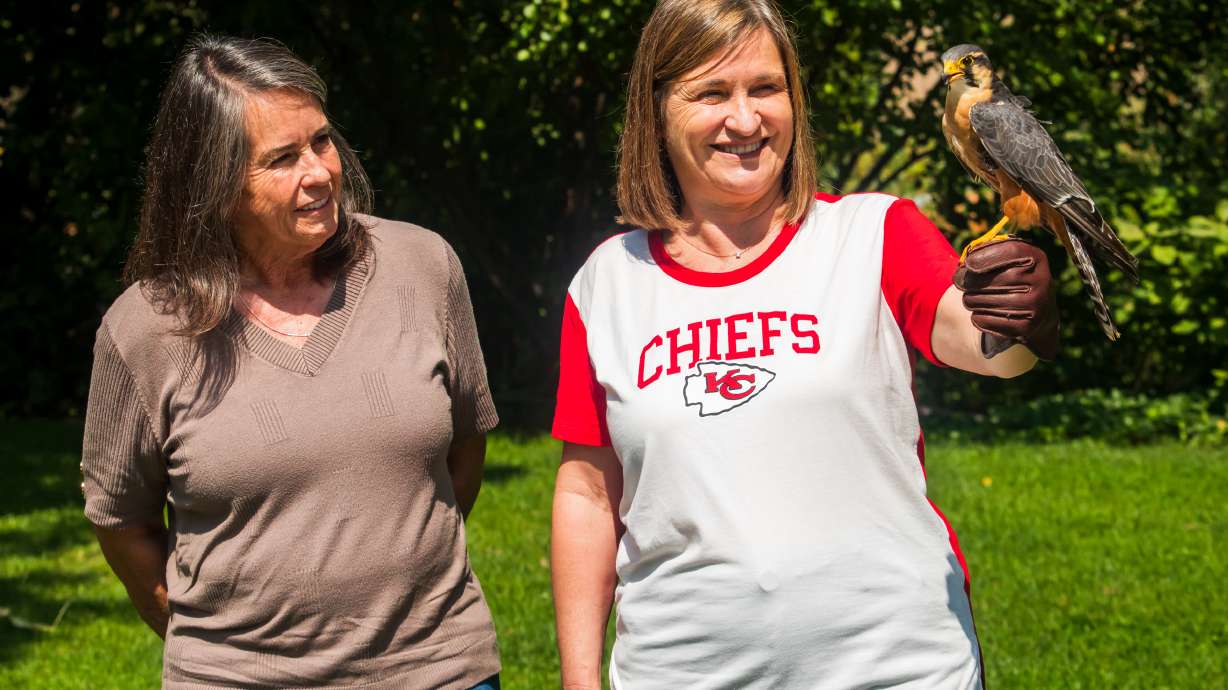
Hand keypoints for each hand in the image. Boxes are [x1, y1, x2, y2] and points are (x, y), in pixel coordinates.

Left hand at [952, 237, 1058, 359]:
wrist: (1038, 311)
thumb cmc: (1012, 278)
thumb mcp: (1008, 260)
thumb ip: (988, 252)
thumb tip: (965, 263)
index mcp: (1036, 258)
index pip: (1011, 252)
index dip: (985, 256)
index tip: (967, 263)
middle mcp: (1041, 280)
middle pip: (992, 279)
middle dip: (968, 281)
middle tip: (959, 282)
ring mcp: (1035, 305)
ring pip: (983, 301)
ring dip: (969, 299)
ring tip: (972, 298)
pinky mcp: (1025, 326)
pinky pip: (985, 320)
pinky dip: (977, 317)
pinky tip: (981, 313)